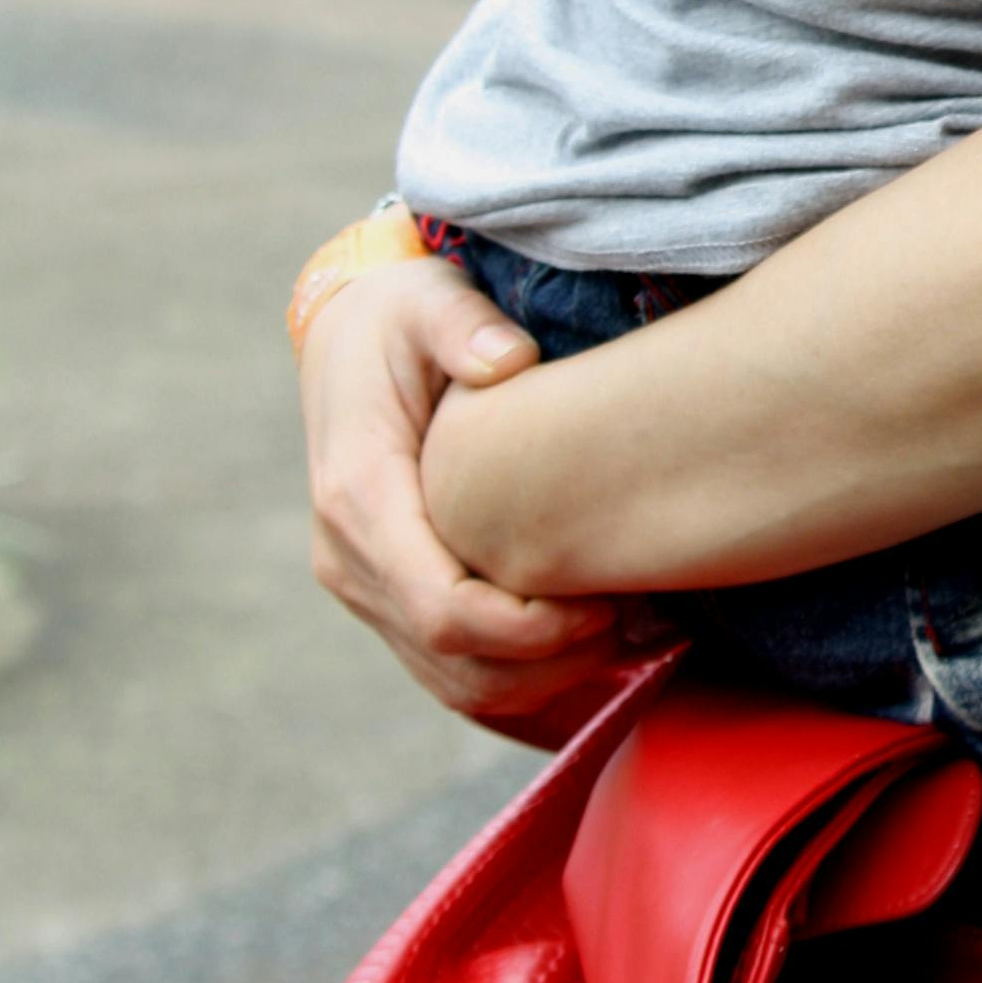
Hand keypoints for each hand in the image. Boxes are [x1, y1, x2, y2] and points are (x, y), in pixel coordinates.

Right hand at [302, 259, 633, 727]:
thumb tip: (506, 362)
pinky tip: (582, 646)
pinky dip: (516, 676)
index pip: (440, 608)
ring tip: (619, 633)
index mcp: (359, 495)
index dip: (526, 630)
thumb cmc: (403, 316)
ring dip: (539, 680)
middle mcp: (349, 555)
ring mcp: (362, 583)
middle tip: (632, 620)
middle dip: (548, 662)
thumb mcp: (430, 300)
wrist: (349, 333)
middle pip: (452, 662)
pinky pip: (448, 670)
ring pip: (451, 682)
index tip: (603, 604)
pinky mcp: (385, 593)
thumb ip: (465, 326)